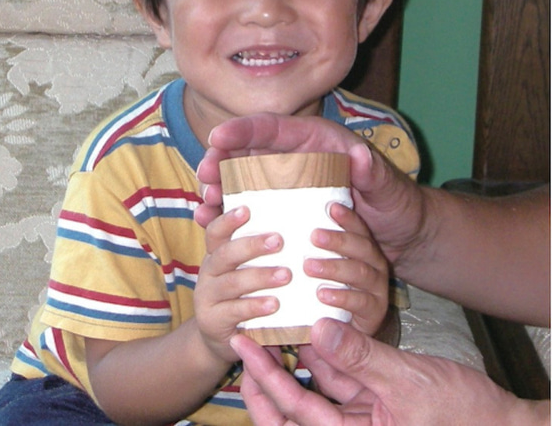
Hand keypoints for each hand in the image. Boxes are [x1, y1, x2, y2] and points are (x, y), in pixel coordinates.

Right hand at [193, 205, 291, 361]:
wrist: (222, 339)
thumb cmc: (243, 294)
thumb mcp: (244, 270)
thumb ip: (258, 250)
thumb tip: (289, 225)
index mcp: (217, 254)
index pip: (216, 231)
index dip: (228, 220)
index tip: (247, 209)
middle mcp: (209, 271)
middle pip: (225, 253)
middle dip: (251, 245)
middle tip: (279, 240)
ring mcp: (207, 296)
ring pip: (231, 282)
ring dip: (260, 277)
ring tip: (286, 274)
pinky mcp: (212, 321)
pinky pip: (233, 311)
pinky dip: (254, 306)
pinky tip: (275, 304)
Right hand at [196, 113, 425, 267]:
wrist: (400, 233)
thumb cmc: (395, 203)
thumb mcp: (389, 187)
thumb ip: (377, 173)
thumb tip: (360, 155)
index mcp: (316, 141)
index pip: (274, 127)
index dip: (243, 129)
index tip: (217, 137)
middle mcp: (296, 157)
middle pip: (248, 151)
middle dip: (221, 160)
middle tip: (204, 176)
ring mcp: (288, 183)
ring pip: (242, 178)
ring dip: (220, 188)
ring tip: (206, 207)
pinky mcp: (285, 208)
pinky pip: (251, 205)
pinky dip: (231, 212)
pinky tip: (214, 223)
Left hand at [231, 318, 546, 424]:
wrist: (500, 425)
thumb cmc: (461, 415)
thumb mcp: (407, 382)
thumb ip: (360, 357)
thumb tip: (320, 329)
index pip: (296, 410)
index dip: (266, 380)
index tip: (244, 347)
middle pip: (292, 409)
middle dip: (265, 380)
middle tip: (244, 344)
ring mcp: (358, 416)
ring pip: (311, 392)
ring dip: (292, 365)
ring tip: (270, 333)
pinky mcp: (370, 400)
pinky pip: (336, 381)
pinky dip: (322, 359)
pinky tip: (310, 333)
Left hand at [306, 202, 387, 335]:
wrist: (344, 333)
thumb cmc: (326, 289)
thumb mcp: (320, 265)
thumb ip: (313, 244)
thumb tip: (293, 214)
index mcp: (363, 249)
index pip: (358, 228)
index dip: (347, 217)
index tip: (331, 207)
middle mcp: (374, 265)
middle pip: (362, 247)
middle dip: (339, 240)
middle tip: (314, 236)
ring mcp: (377, 289)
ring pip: (360, 272)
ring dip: (334, 267)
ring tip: (309, 266)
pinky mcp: (374, 313)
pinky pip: (360, 302)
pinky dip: (341, 298)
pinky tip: (322, 295)